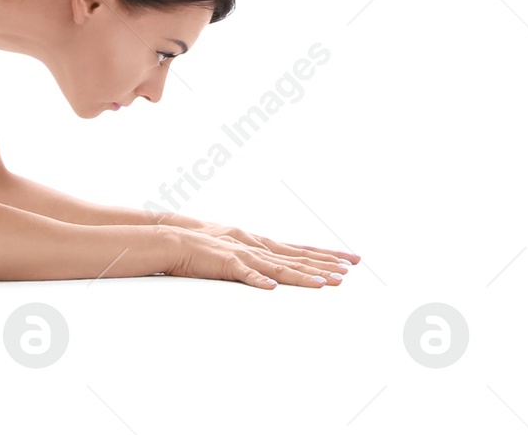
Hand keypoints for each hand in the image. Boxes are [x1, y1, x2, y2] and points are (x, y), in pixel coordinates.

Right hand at [164, 223, 357, 288]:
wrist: (177, 238)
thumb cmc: (208, 247)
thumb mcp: (240, 250)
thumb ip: (259, 259)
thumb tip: (279, 272)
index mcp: (263, 243)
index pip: (302, 249)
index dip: (327, 255)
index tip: (350, 260)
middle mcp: (259, 246)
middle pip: (298, 257)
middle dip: (325, 264)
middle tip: (350, 270)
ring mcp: (244, 254)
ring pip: (278, 266)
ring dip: (302, 276)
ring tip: (324, 283)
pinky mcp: (226, 263)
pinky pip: (244, 274)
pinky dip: (257, 280)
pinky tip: (271, 288)